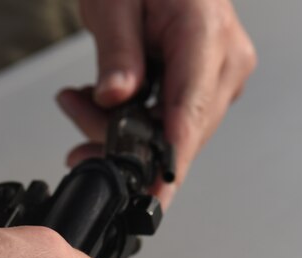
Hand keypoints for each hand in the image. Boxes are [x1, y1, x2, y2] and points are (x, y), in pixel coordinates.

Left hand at [57, 0, 255, 208]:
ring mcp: (221, 74)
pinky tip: (104, 106)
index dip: (168, 162)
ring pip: (172, 133)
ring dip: (122, 130)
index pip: (189, 114)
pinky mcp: (208, 84)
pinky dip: (135, 122)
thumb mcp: (113, 2)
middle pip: (179, 132)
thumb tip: (115, 99)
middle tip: (76, 114)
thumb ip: (117, 53)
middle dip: (122, 138)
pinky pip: (172, 121)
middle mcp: (225, 60)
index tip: (153, 194)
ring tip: (78, 102)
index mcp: (207, 34)